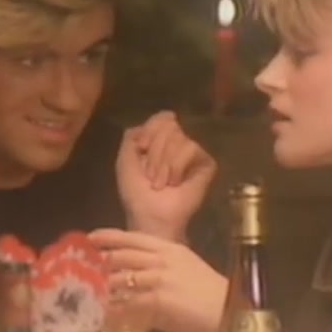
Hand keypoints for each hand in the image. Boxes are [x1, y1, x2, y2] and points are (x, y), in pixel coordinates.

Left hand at [89, 228, 226, 331]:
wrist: (227, 312)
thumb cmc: (207, 293)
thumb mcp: (185, 269)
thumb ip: (158, 269)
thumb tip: (131, 276)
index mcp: (170, 248)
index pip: (134, 236)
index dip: (110, 236)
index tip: (91, 236)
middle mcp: (163, 259)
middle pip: (123, 255)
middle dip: (101, 261)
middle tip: (83, 266)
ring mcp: (160, 277)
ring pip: (122, 278)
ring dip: (104, 285)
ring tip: (89, 290)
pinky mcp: (159, 298)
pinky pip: (129, 302)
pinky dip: (115, 308)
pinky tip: (104, 312)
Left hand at [117, 111, 216, 239]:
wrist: (150, 215)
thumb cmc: (136, 192)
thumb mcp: (125, 159)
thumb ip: (134, 134)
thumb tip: (163, 118)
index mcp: (158, 140)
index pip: (162, 117)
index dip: (150, 130)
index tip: (140, 149)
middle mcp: (177, 143)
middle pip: (169, 125)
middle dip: (154, 151)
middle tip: (151, 175)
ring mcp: (193, 153)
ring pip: (179, 137)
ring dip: (163, 163)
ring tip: (161, 183)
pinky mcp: (206, 164)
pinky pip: (191, 148)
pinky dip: (177, 166)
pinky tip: (176, 182)